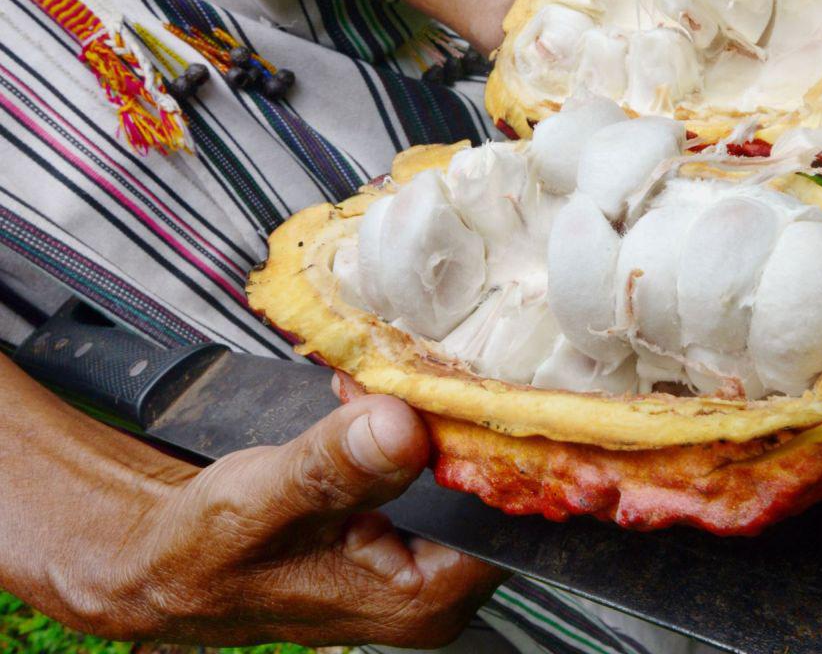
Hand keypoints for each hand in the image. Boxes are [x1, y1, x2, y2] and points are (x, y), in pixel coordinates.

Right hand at [0, 355, 504, 647]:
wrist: (173, 566)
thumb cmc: (208, 551)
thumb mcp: (263, 501)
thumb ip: (334, 467)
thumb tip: (403, 425)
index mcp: (423, 599)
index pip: (508, 512)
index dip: (495, 439)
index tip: (473, 378)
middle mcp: (440, 589)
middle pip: (495, 488)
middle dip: (461, 419)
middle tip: (427, 363)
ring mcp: (429, 564)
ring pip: (466, 471)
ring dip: (435, 416)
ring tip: (394, 375)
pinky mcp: (411, 537)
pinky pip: (438, 469)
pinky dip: (414, 427)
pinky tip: (379, 398)